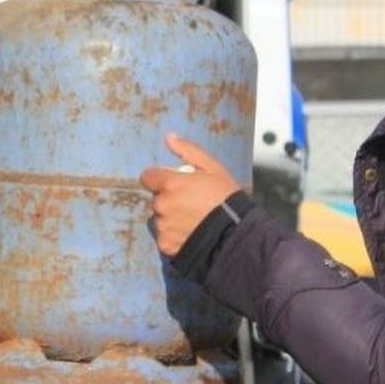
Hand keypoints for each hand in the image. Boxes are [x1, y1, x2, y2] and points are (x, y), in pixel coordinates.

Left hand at [139, 134, 243, 256]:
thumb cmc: (227, 200)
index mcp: (170, 184)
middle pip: (157, 199)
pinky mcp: (165, 246)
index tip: (174, 185)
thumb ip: (188, 151)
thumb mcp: (213, 169)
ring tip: (194, 222)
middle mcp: (162, 205)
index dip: (160, 179)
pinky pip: (164, 237)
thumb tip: (169, 137)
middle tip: (192, 205)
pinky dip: (174, 237)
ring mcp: (163, 227)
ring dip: (171, 219)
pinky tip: (191, 235)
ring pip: (160, 219)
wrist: (236, 235)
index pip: (148, 177)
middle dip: (170, 199)